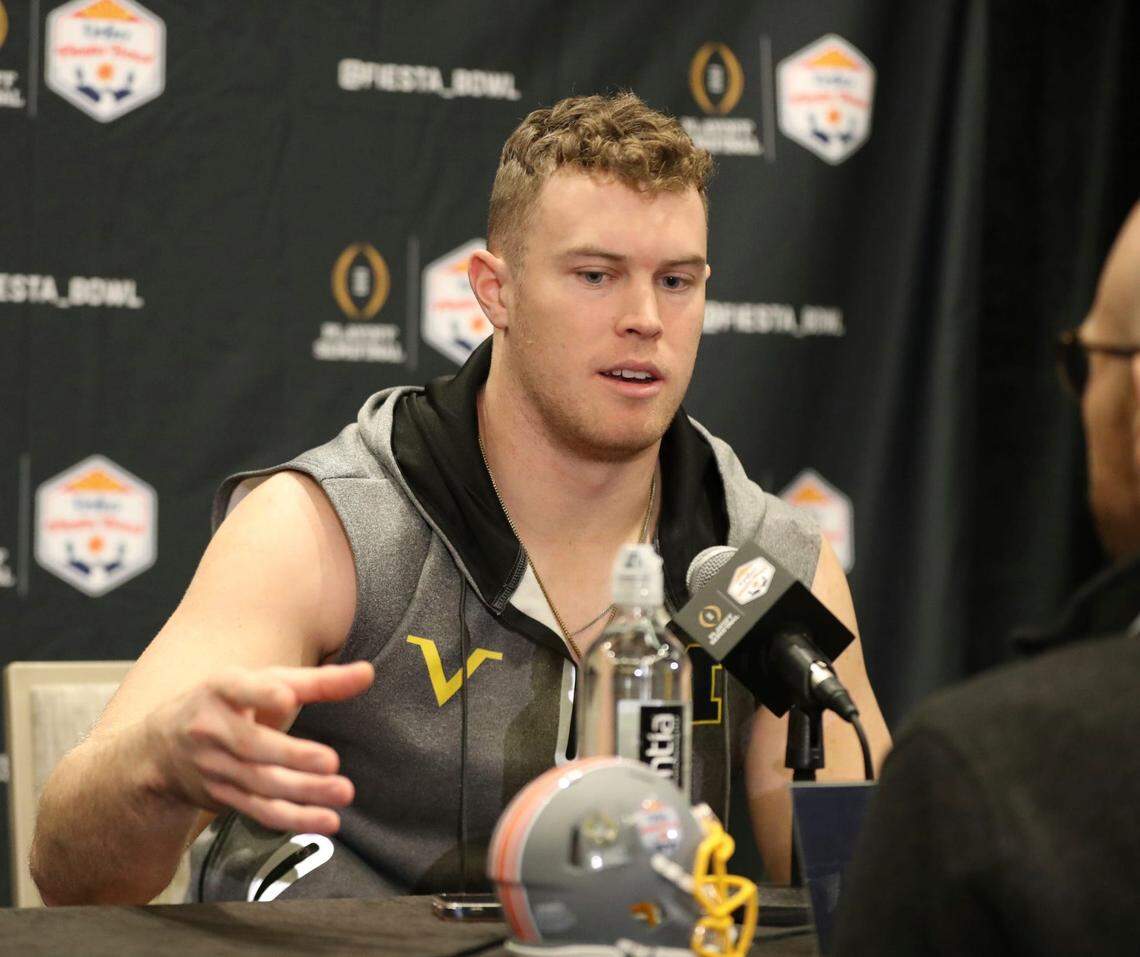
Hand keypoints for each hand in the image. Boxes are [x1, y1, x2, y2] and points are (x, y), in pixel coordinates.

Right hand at [145, 661, 374, 833]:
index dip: (260, 693)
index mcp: (221, 689)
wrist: (162, 748)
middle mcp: (211, 728)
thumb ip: (318, 681)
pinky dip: (293, 818)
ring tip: (342, 793)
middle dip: (292, 756)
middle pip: (252, 745)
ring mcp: (213, 767)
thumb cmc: (230, 703)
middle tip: (331, 761)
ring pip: (259, 783)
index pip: (238, 688)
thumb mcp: (266, 681)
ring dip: (302, 792)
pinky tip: (325, 821)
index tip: (286, 697)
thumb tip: (368, 673)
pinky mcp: (223, 796)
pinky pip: (259, 810)